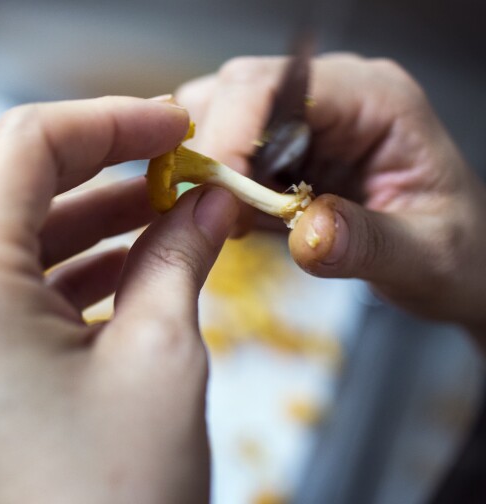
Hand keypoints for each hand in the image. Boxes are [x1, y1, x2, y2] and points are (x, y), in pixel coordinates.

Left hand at [0, 97, 237, 502]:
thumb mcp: (162, 356)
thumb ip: (181, 256)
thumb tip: (208, 203)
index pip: (26, 147)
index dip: (109, 122)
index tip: (169, 126)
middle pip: (15, 189)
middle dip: (105, 169)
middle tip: (177, 166)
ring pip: (16, 240)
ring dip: (94, 219)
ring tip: (169, 212)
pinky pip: (13, 290)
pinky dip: (74, 269)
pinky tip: (135, 264)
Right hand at [176, 55, 485, 338]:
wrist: (456, 262)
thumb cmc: (455, 252)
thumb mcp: (425, 256)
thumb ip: (368, 243)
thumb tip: (305, 234)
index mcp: (376, 101)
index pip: (280, 85)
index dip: (234, 131)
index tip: (218, 195)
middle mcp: (334, 97)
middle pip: (238, 90)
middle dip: (214, 152)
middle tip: (218, 215)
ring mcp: (305, 121)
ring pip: (222, 115)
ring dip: (210, 169)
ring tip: (232, 221)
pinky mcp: (285, 150)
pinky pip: (228, 150)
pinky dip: (215, 186)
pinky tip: (237, 219)